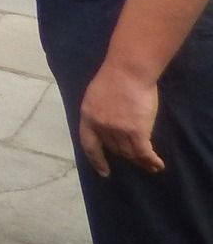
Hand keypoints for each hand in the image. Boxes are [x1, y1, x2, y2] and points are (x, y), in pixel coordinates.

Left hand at [77, 61, 163, 176]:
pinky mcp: (136, 131)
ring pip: (130, 152)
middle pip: (114, 149)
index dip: (97, 160)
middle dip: (125, 155)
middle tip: (136, 159)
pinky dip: (151, 160)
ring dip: (140, 161)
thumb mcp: (95, 97)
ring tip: (149, 166)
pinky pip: (143, 152)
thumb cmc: (113, 78)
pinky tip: (157, 164)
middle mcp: (101, 127)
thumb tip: (106, 126)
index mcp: (87, 117)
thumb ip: (99, 113)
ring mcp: (118, 130)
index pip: (89, 145)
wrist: (128, 71)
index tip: (104, 171)